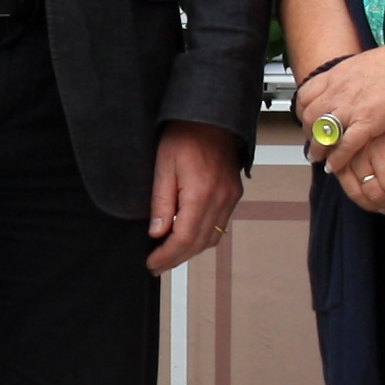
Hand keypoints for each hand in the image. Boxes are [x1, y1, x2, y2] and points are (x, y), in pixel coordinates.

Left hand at [146, 119, 241, 273]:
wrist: (211, 117)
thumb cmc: (184, 136)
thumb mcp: (163, 166)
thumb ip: (161, 202)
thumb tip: (157, 233)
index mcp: (201, 193)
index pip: (183, 238)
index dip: (166, 255)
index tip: (151, 263)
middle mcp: (221, 199)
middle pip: (198, 243)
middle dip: (176, 259)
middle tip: (156, 267)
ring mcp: (230, 198)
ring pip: (212, 238)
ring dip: (190, 251)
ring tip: (169, 256)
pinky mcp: (233, 194)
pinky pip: (220, 225)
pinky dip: (202, 237)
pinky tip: (187, 239)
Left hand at [296, 33, 384, 220]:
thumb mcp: (364, 63)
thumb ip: (351, 77)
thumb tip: (350, 84)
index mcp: (336, 74)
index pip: (305, 95)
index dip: (302, 111)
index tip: (305, 121)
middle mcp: (338, 90)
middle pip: (309, 117)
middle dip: (307, 133)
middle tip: (312, 142)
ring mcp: (352, 106)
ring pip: (322, 132)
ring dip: (318, 149)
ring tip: (318, 159)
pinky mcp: (369, 121)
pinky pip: (345, 145)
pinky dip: (337, 158)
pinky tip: (334, 167)